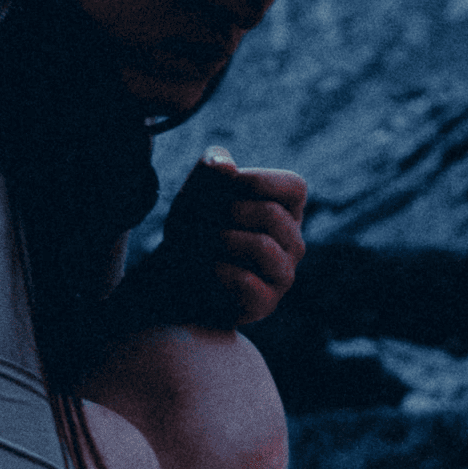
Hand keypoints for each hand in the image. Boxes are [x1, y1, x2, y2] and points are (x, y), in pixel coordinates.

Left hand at [155, 147, 307, 327]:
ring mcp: (283, 275)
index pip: (294, 187)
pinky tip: (206, 268)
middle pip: (270, 215)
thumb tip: (227, 166)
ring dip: (219, 240)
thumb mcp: (197, 189)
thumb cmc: (194, 227)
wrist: (173, 277)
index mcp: (287, 211)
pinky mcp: (265, 303)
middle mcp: (293, 243)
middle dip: (225, 212)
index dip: (256, 181)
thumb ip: (212, 165)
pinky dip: (217, 270)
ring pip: (261, 246)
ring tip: (198, 243)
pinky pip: (247, 282)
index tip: (222, 185)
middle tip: (198, 221)